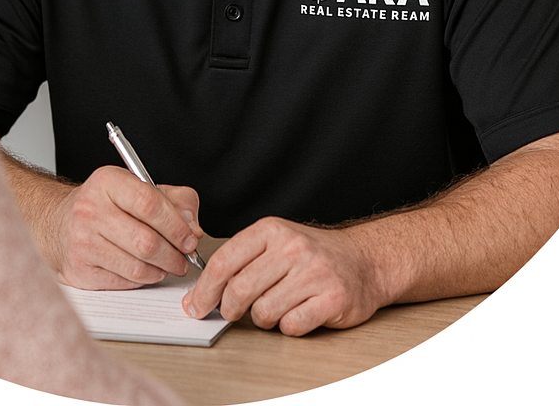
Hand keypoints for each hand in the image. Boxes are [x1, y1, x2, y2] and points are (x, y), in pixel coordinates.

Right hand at [50, 166, 203, 289]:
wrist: (60, 224)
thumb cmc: (106, 205)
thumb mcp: (139, 188)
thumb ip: (175, 200)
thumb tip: (192, 227)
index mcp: (107, 182)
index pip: (149, 203)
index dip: (176, 225)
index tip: (190, 237)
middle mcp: (90, 209)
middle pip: (146, 241)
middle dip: (174, 254)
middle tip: (185, 256)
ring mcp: (83, 241)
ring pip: (137, 266)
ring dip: (162, 269)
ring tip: (170, 264)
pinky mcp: (81, 270)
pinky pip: (125, 281)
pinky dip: (144, 279)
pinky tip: (148, 270)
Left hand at [182, 217, 385, 335]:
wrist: (364, 260)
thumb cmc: (312, 254)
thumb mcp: (275, 242)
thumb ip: (241, 260)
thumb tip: (201, 292)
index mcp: (272, 230)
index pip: (225, 261)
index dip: (204, 288)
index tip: (195, 305)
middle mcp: (292, 247)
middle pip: (240, 289)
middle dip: (228, 309)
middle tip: (230, 313)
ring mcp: (314, 273)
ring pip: (264, 312)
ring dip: (263, 318)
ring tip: (276, 305)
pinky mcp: (332, 299)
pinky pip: (291, 326)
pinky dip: (288, 327)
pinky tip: (297, 313)